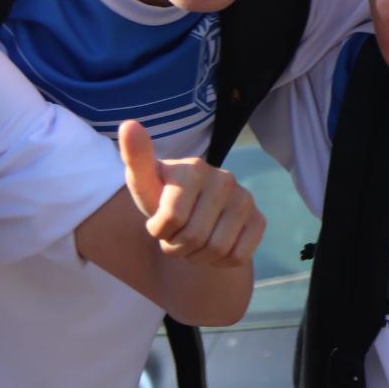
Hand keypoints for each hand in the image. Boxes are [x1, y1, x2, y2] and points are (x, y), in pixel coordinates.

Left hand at [118, 119, 263, 263]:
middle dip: (177, 247)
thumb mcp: (143, 182)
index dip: (159, 231)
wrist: (191, 209)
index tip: (157, 223)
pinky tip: (211, 247)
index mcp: (193, 167)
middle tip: (173, 237)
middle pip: (195, 237)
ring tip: (190, 242)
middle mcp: (224, 178)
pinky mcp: (258, 219)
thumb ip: (135, 157)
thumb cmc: (161, 195)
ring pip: (217, 249)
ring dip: (196, 257)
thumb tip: (129, 125)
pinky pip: (238, 257)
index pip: (172, 218)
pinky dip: (219, 262)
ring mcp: (244, 198)